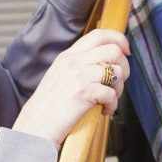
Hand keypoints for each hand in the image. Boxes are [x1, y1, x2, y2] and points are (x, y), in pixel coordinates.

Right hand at [12, 29, 130, 144]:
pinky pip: (111, 93)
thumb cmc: (49, 106)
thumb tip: (107, 62)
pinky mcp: (83, 93)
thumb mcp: (60, 76)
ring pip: (116, 71)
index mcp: (68, 56)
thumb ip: (79, 65)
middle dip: (124, 67)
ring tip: (109, 99)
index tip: (126, 51)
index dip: (119, 39)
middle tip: (119, 82)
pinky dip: (113, 105)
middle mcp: (73, 62)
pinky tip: (104, 111)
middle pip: (113, 50)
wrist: (35, 126)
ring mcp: (78, 76)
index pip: (99, 35)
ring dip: (119, 88)